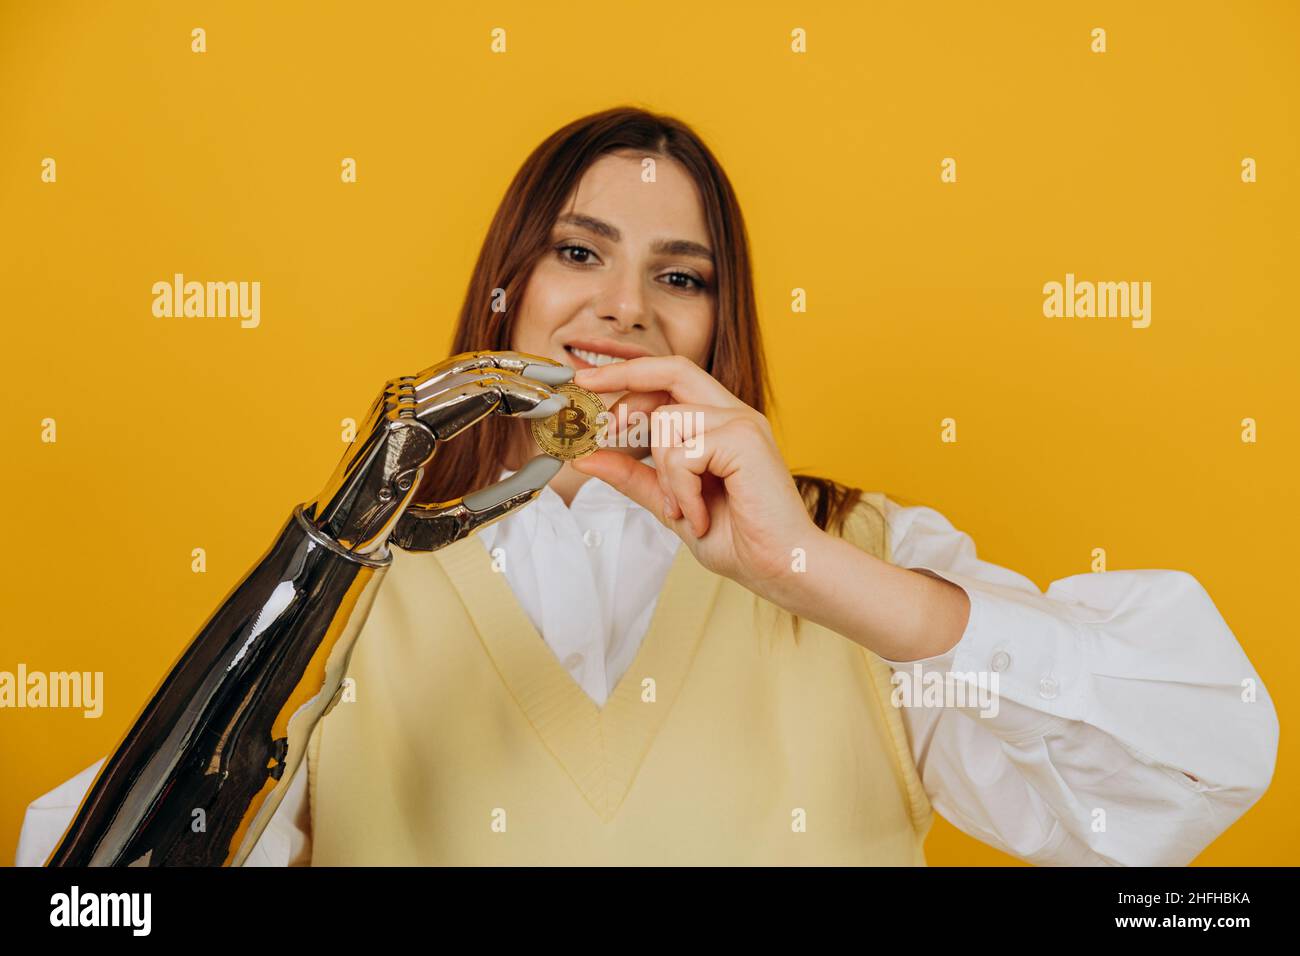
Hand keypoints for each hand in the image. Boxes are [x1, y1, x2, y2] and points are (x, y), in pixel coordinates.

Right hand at [303, 350, 572, 556]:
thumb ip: (504, 493)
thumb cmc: (398, 525)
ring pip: (476, 375)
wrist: (350, 541)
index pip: (471, 378)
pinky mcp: (404, 417)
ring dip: (526, 381)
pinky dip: (512, 397)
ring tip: (563, 392)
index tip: (555, 388)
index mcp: (415, 410)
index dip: (517, 377)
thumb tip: (551, 471)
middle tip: (569, 375)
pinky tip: (542, 407)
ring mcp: (402, 402)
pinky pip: (467, 396)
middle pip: (476, 365)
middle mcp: (406, 396)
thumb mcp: (463, 513)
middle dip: (527, 367)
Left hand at [571, 355, 821, 597]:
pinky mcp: (744, 439)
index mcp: (719, 423)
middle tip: (599, 425)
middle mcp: (733, 414)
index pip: (669, 377)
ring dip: (661, 473)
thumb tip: (586, 457)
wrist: (781, 567)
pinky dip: (680, 489)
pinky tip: (698, 513)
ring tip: (682, 508)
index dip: (627, 373)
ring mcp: (741, 423)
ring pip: (666, 421)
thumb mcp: (671, 504)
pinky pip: (683, 453)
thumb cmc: (739, 539)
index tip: (587, 380)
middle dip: (623, 383)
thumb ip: (632, 477)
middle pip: (671, 370)